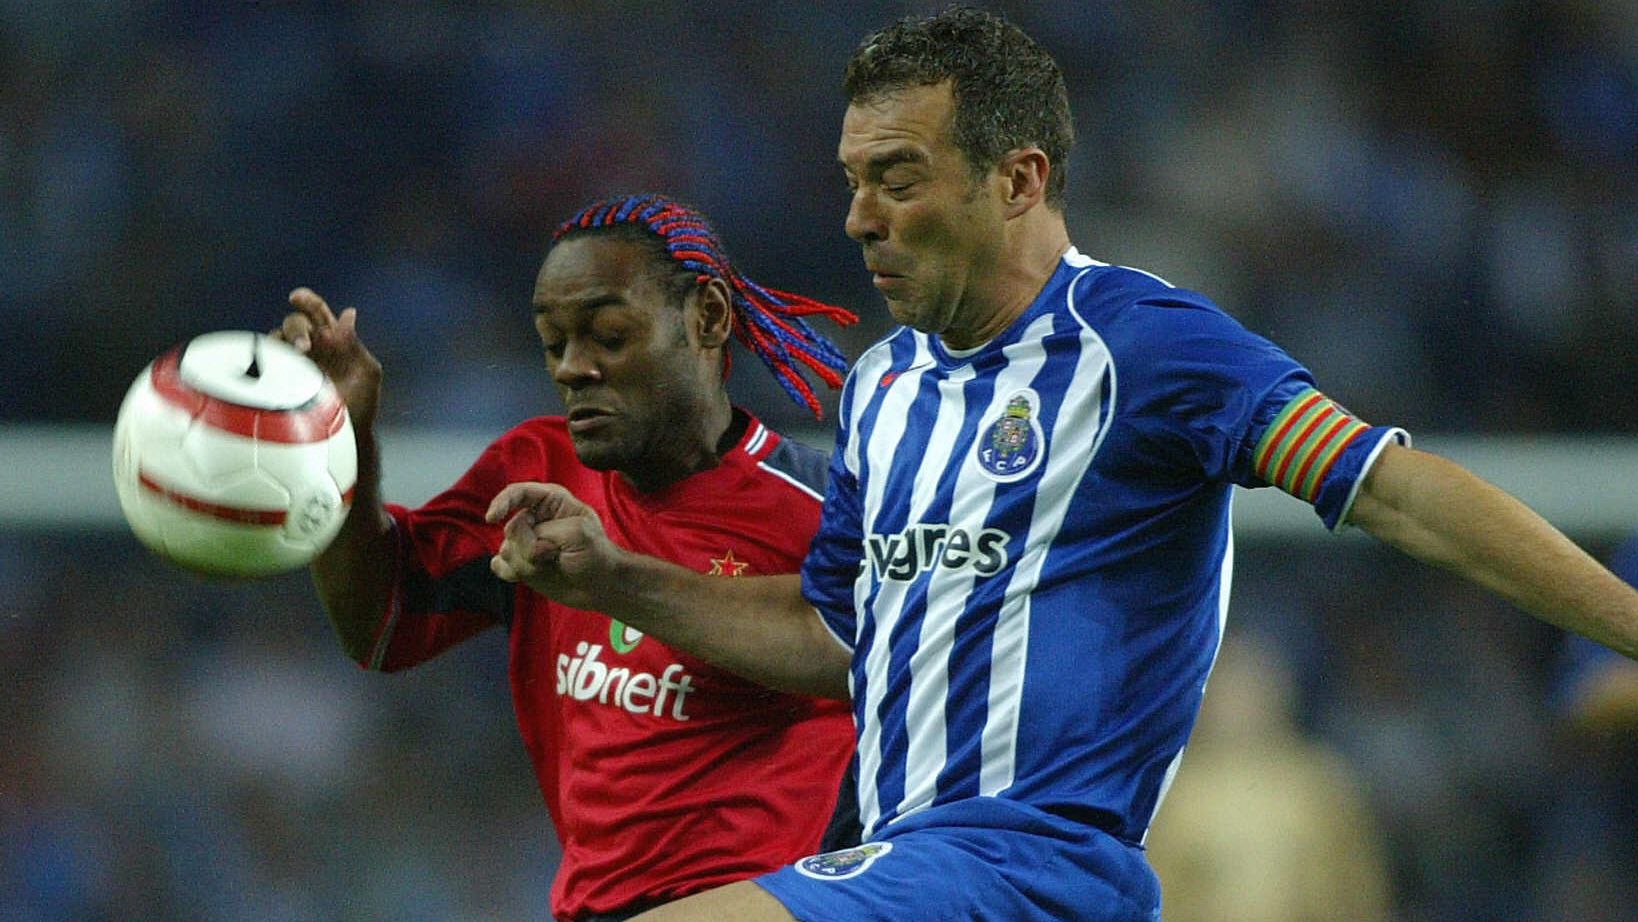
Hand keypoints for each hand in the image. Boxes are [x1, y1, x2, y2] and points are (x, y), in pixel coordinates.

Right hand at [273, 287, 383, 427]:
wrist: (346, 436)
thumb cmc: (361, 404)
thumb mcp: (367, 373)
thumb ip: (355, 345)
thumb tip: (347, 315)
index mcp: (332, 339)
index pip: (316, 313)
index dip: (307, 301)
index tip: (297, 297)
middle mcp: (309, 347)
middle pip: (294, 323)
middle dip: (297, 330)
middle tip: (305, 347)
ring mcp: (292, 363)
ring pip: (277, 341)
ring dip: (285, 346)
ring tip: (298, 359)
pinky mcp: (278, 381)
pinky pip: (265, 364)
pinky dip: (269, 360)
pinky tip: (279, 366)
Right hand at [487, 482, 622, 607]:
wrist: (600, 586)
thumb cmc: (596, 554)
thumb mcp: (579, 533)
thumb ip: (547, 532)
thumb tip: (523, 545)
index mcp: (552, 501)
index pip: (518, 493)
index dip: (502, 502)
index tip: (492, 518)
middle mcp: (535, 518)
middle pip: (512, 528)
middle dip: (531, 547)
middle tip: (555, 554)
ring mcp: (526, 541)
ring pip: (506, 550)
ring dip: (528, 563)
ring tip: (552, 564)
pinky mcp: (520, 562)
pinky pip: (500, 565)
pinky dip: (512, 572)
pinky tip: (530, 575)